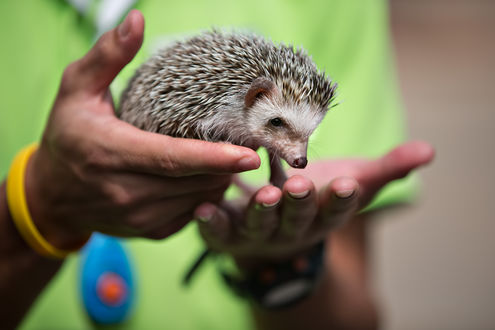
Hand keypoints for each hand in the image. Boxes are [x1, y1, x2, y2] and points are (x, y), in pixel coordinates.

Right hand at [24, 10, 259, 248]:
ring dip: (220, 180)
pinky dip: (206, 196)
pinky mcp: (149, 231)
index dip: (214, 158)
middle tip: (248, 143)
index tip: (249, 155)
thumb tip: (137, 19)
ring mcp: (139, 217)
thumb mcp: (76, 90)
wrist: (51, 196)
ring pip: (198, 199)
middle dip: (227, 166)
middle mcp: (126, 192)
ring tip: (228, 158)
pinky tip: (205, 178)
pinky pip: (193, 214)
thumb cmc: (67, 137)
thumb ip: (107, 56)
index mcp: (111, 154)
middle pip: (194, 182)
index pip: (172, 159)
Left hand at [194, 141, 433, 265]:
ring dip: (262, 212)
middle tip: (299, 186)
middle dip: (299, 204)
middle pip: (298, 218)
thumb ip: (388, 167)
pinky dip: (212, 223)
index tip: (347, 182)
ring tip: (262, 195)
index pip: (338, 208)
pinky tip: (205, 209)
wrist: (277, 222)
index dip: (342, 198)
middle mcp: (292, 229)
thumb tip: (428, 151)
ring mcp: (259, 235)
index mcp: (323, 215)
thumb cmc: (317, 196)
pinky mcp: (228, 234)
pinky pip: (220, 232)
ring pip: (261, 226)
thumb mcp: (353, 180)